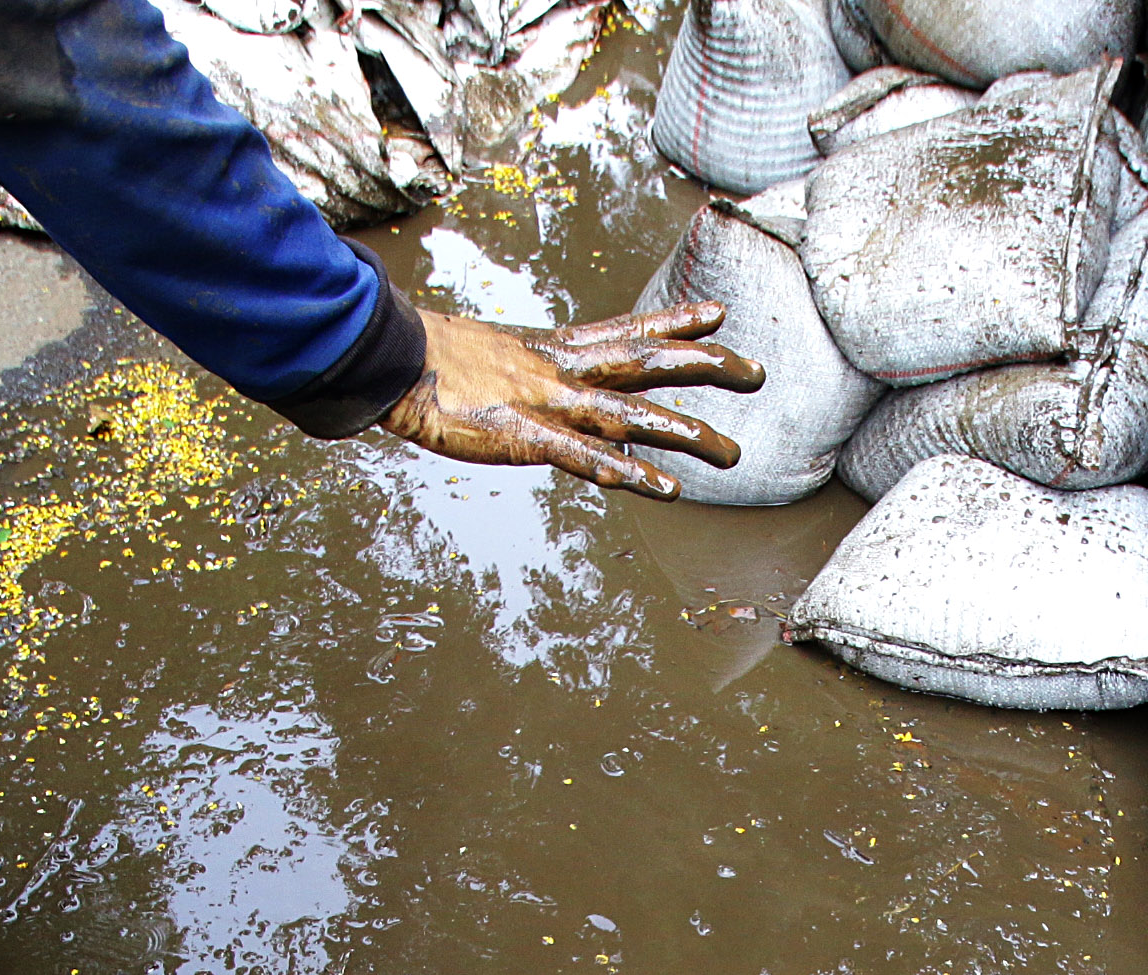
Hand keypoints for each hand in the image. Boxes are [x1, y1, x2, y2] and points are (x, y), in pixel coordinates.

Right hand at [378, 304, 766, 499]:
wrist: (389, 358)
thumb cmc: (428, 360)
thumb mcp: (486, 355)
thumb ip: (518, 368)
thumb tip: (523, 375)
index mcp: (551, 350)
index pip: (626, 328)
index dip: (674, 320)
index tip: (718, 312)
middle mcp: (559, 370)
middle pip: (648, 362)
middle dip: (707, 365)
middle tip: (758, 373)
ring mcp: (544, 403)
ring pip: (631, 415)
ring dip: (685, 433)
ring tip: (732, 453)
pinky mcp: (522, 437)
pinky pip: (584, 458)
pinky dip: (626, 471)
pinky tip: (664, 488)